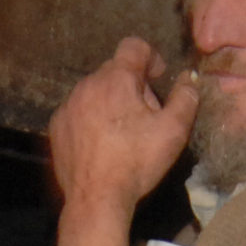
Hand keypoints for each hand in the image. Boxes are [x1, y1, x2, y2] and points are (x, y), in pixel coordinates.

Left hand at [48, 39, 197, 220]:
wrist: (96, 198)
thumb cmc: (137, 162)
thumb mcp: (173, 130)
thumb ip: (186, 97)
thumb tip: (189, 78)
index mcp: (116, 79)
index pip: (134, 46)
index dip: (151, 57)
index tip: (158, 78)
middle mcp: (88, 84)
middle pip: (116, 71)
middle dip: (133, 85)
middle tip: (146, 116)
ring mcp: (69, 105)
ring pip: (96, 91)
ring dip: (111, 102)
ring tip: (123, 133)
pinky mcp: (57, 126)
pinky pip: (79, 111)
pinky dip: (91, 119)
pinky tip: (102, 143)